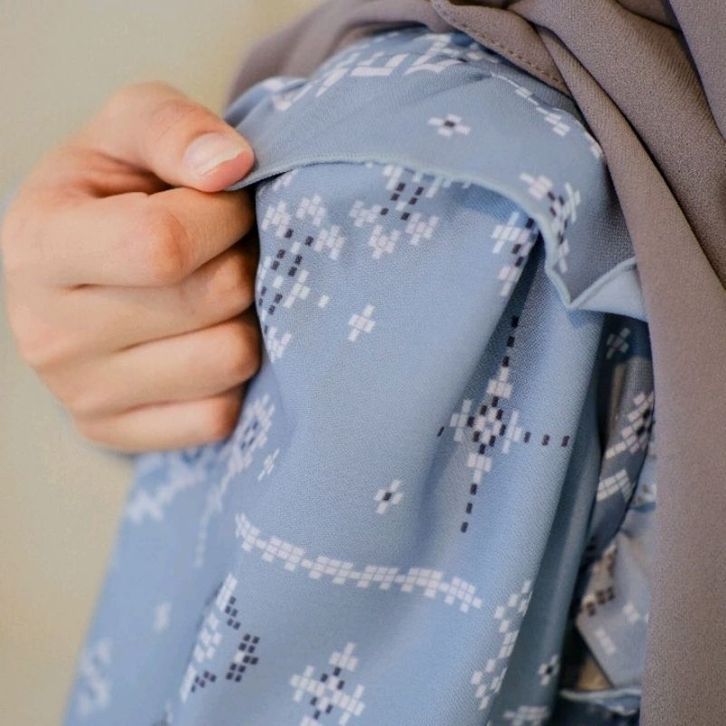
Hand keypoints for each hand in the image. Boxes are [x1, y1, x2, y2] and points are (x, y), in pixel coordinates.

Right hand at [1, 82, 259, 452]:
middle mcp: (49, 334)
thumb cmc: (112, 192)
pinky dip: (232, 376)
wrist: (82, 266)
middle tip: (224, 250)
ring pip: (230, 359)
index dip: (221, 216)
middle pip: (211, 299)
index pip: (162, 244)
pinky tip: (206, 341)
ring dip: (246, 318)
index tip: (223, 203)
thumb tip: (231, 168)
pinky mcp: (117, 433)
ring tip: (215, 294)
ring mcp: (83, 395)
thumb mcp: (130, 129)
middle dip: (241, 262)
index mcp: (38, 247)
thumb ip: (175, 129)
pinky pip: (220, 414)